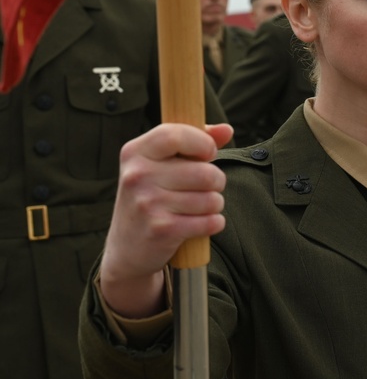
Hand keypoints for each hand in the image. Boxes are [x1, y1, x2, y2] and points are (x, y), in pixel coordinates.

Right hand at [100, 123, 233, 317]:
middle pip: (206, 172)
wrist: (127, 248)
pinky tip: (199, 224)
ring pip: (212, 198)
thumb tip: (226, 129)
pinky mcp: (161, 229)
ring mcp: (147, 203)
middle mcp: (137, 175)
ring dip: (214, 205)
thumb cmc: (152, 197)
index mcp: (135, 152)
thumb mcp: (162, 164)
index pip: (176, 134)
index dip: (202, 143)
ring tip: (198, 207)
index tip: (207, 154)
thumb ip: (195, 142)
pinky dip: (213, 223)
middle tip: (205, 188)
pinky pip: (210, 221)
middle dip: (216, 181)